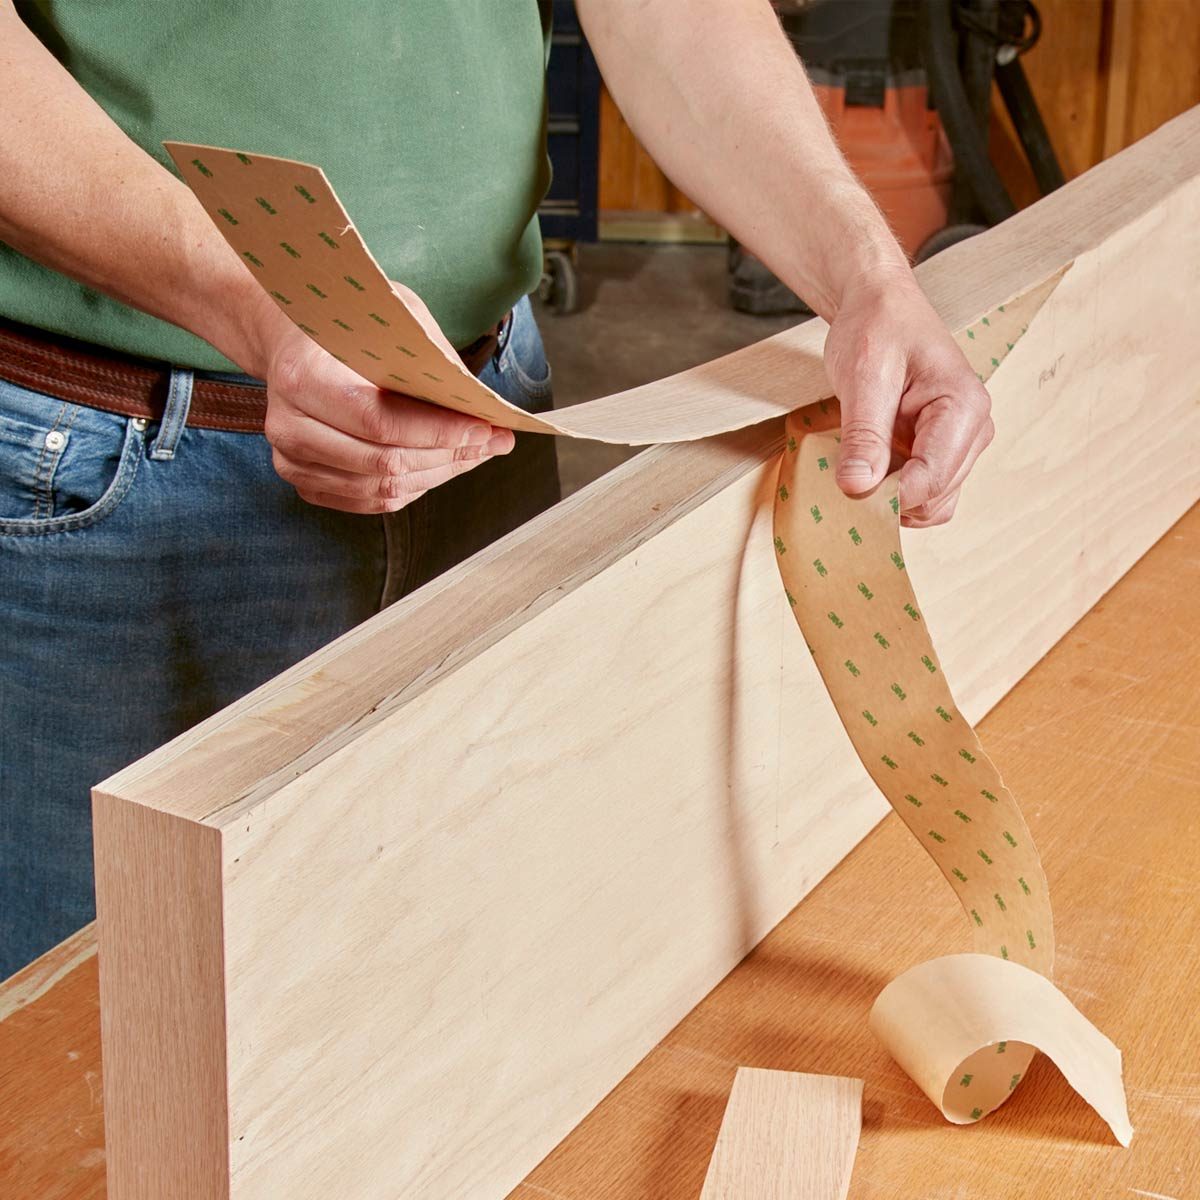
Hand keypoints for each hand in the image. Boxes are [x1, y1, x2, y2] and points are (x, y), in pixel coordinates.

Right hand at [259, 320, 513, 514]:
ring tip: (474, 453)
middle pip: (384, 462)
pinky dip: (413, 486)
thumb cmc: (345, 323)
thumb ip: (427, 359)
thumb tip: (478, 404)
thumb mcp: (388, 316)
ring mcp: (292, 461)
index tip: (485, 428)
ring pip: (381, 488)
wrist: (290, 339)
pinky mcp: (304, 482)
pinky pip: (370, 500)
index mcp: (302, 378)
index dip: (438, 432)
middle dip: (448, 455)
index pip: (379, 422)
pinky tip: (441, 465)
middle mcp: (289, 427)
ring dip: (437, 474)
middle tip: (493, 443)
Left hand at [822, 266, 993, 527]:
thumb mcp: (863, 376)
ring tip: (860, 465)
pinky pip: (923, 493)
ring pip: (932, 503)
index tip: (849, 489)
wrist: (880, 307)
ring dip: (893, 499)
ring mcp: (961, 444)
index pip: (932, 479)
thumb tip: (857, 487)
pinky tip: (870, 467)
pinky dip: (894, 493)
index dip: (888, 496)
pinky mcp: (942, 452)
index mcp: (964, 407)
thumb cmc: (876, 329)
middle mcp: (974, 430)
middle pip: (935, 498)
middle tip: (847, 475)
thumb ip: (863, 434)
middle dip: (890, 499)